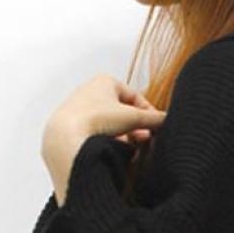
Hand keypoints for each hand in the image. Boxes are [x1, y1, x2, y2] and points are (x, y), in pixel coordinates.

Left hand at [41, 74, 166, 205]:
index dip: (147, 112)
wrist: (66, 137)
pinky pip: (97, 134)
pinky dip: (108, 141)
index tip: (155, 126)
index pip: (134, 96)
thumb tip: (167, 121)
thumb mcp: (133, 118)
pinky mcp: (73, 128)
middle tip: (144, 139)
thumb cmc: (95, 119)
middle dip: (135, 127)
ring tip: (129, 148)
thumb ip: (154, 119)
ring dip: (123, 136)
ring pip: (110, 124)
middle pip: (122, 112)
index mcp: (104, 81)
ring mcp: (81, 110)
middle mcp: (90, 92)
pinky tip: (113, 151)